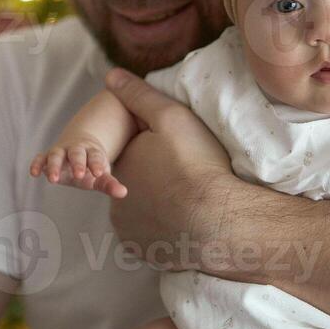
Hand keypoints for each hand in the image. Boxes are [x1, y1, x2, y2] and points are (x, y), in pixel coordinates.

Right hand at [29, 140, 127, 198]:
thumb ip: (109, 184)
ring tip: (53, 180)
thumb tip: (123, 193)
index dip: (96, 164)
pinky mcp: (46, 157)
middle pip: (76, 153)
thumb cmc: (91, 165)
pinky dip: (36, 163)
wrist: (78, 145)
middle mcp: (75, 150)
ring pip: (56, 155)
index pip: (95, 157)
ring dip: (54, 166)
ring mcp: (60, 152)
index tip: (99, 173)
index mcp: (91, 152)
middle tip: (79, 175)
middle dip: (77, 163)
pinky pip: (40, 158)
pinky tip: (33, 173)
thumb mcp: (100, 175)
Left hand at [103, 68, 234, 266]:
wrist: (219, 222)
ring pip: (141, 213)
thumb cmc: (196, 166)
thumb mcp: (170, 118)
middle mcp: (115, 200)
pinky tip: (183, 224)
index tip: (178, 155)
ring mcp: (128, 231)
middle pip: (135, 185)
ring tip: (188, 202)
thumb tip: (110, 76)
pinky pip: (150, 238)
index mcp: (121, 166)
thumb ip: (139, 96)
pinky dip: (163, 232)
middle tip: (186, 178)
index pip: (132, 154)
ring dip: (157, 208)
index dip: (154, 151)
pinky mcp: (145, 252)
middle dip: (153, 181)